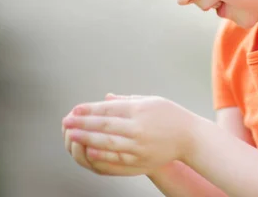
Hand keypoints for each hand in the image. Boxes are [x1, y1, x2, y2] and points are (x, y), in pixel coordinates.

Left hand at [62, 94, 192, 174]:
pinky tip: (89, 151)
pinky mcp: (141, 160)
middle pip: (105, 125)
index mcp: (140, 110)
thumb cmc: (171, 116)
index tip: (75, 109)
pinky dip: (101, 154)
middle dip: (83, 123)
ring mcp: (139, 145)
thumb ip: (127, 101)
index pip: (109, 109)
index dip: (90, 109)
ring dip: (87, 138)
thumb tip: (105, 99)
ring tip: (72, 135)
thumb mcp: (152, 101)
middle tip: (66, 121)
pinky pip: (117, 158)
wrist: (191, 138)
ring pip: (107, 142)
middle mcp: (139, 127)